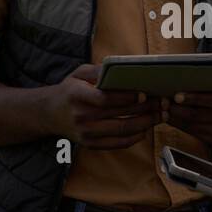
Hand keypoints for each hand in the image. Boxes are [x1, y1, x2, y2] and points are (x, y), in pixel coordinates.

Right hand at [45, 63, 160, 148]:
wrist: (49, 114)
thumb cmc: (69, 90)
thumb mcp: (78, 74)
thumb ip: (98, 70)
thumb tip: (121, 67)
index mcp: (77, 95)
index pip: (105, 99)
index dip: (127, 98)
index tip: (144, 94)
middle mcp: (81, 116)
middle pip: (119, 115)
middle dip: (145, 109)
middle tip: (163, 103)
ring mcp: (86, 133)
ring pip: (122, 130)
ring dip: (145, 123)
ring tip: (160, 116)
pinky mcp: (90, 144)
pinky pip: (117, 143)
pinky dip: (134, 138)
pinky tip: (146, 129)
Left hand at [158, 73, 211, 143]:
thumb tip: (186, 74)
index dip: (195, 99)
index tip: (177, 95)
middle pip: (203, 116)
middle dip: (180, 110)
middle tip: (163, 102)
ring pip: (198, 127)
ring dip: (178, 120)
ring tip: (163, 110)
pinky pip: (198, 135)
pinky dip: (183, 127)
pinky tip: (172, 119)